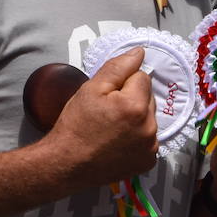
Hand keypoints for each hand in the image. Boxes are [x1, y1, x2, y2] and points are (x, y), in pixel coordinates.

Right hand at [45, 48, 156, 187]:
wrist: (66, 163)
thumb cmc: (76, 124)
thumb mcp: (91, 88)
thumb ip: (118, 67)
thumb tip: (140, 52)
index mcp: (135, 106)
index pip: (141, 77)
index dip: (123, 82)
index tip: (107, 96)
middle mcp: (149, 127)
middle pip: (148, 97)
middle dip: (132, 99)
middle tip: (108, 111)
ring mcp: (150, 147)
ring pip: (149, 117)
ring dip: (136, 117)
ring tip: (112, 127)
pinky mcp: (148, 161)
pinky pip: (148, 138)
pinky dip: (137, 136)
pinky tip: (119, 141)